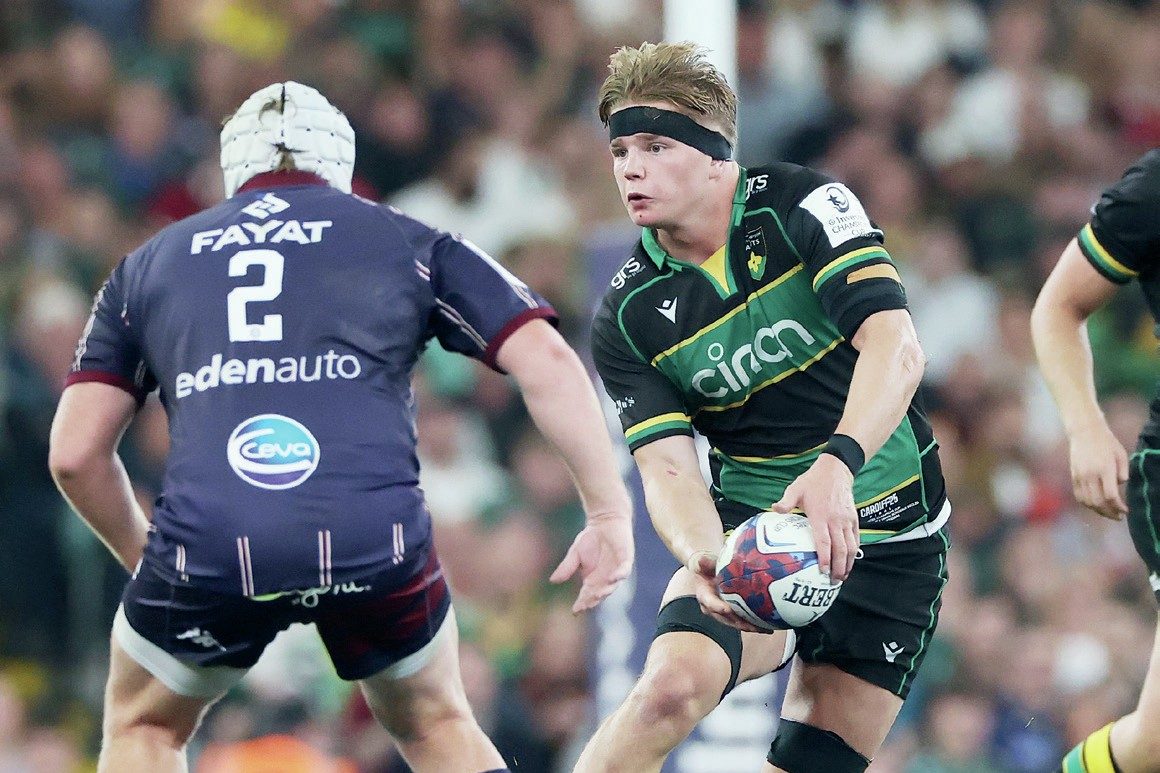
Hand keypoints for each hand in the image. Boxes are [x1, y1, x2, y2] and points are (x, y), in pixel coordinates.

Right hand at [550, 512, 633, 612]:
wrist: (604, 521)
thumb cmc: (590, 538)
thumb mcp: (575, 553)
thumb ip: (567, 567)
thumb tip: (553, 580)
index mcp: (592, 580)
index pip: (587, 595)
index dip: (582, 603)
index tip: (575, 611)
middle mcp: (605, 579)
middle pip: (599, 594)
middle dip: (593, 600)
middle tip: (586, 605)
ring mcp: (616, 570)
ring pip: (613, 585)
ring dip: (606, 591)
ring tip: (598, 595)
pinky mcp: (626, 560)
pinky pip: (624, 571)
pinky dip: (618, 575)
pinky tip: (612, 579)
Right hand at [686, 550, 765, 632]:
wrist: (708, 576)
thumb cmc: (707, 569)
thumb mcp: (705, 565)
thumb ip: (706, 563)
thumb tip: (701, 560)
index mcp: (704, 596)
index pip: (710, 603)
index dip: (718, 607)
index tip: (726, 609)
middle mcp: (713, 608)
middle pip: (725, 618)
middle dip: (738, 622)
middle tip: (751, 625)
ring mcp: (723, 614)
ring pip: (735, 623)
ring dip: (749, 627)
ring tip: (763, 628)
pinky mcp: (732, 615)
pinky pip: (743, 622)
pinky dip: (754, 625)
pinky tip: (767, 628)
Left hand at [771, 454, 858, 581]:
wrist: (836, 470)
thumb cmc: (813, 481)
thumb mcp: (796, 488)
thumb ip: (786, 501)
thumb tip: (774, 509)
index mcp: (820, 516)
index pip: (824, 542)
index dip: (824, 558)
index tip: (823, 571)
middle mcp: (836, 520)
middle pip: (840, 549)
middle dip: (838, 567)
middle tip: (834, 581)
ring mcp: (847, 520)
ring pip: (850, 546)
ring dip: (848, 563)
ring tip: (843, 576)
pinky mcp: (854, 518)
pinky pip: (855, 538)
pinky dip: (854, 551)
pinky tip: (850, 561)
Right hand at [1068, 422, 1128, 519]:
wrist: (1084, 431)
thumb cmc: (1107, 442)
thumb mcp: (1121, 455)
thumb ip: (1123, 473)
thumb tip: (1120, 486)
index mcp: (1104, 469)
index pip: (1110, 496)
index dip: (1118, 507)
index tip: (1126, 510)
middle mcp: (1090, 474)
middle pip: (1098, 502)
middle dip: (1109, 513)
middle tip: (1118, 517)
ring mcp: (1080, 476)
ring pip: (1087, 501)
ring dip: (1098, 511)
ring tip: (1107, 513)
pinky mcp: (1073, 476)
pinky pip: (1079, 496)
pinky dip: (1087, 504)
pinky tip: (1095, 505)